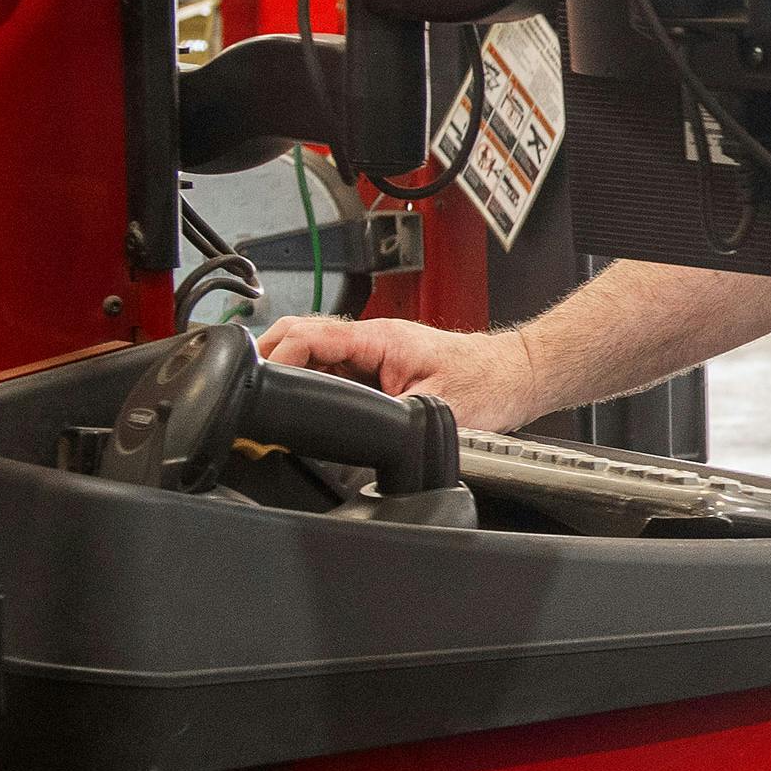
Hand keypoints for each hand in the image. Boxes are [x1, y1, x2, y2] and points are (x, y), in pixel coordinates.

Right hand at [256, 315, 543, 431]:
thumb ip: (390, 420)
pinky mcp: (380, 370)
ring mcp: (374, 354)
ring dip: (289, 372)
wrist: (519, 377)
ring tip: (272, 403)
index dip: (276, 356)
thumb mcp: (437, 407)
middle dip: (269, 360)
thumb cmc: (491, 382)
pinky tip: (307, 407)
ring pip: (313, 355)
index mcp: (380, 339)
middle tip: (250, 393)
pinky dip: (311, 384)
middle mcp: (372, 341)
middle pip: (300, 338)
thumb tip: (356, 435)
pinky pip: (333, 372)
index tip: (259, 381)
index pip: (309, 335)